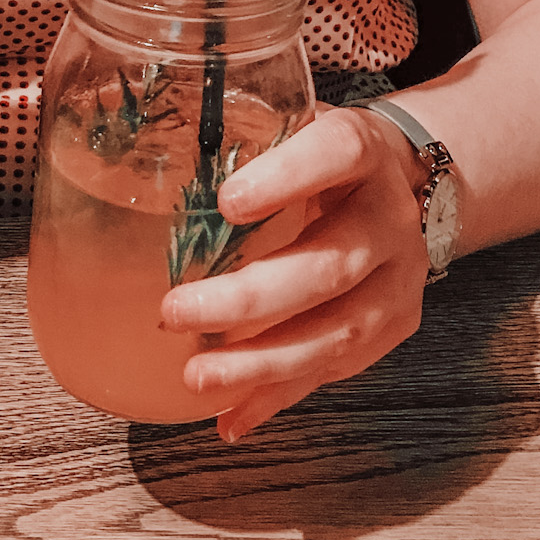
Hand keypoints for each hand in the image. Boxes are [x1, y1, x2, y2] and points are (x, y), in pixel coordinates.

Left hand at [158, 105, 429, 441]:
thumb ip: (239, 137)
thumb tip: (139, 159)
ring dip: (262, 363)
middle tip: (173, 313)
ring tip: (196, 376)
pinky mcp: (394, 324)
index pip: (336, 154)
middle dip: (249, 300)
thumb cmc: (320, 154)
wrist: (398, 182)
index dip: (285, 178)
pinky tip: (230, 416)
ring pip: (338, 331)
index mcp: (363, 150)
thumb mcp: (291, 123)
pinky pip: (335, 369)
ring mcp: (399, 277)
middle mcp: (390, 215)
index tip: (227, 201)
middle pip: (331, 266)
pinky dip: (278, 395)